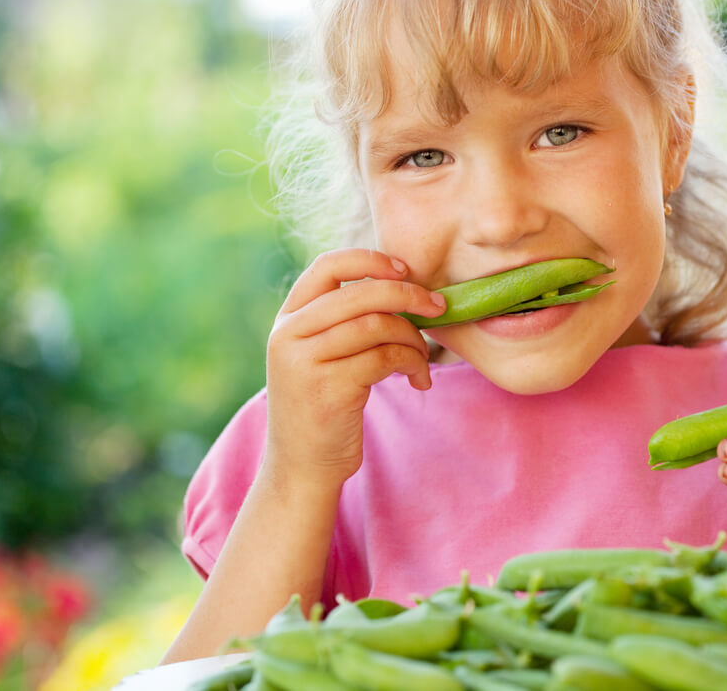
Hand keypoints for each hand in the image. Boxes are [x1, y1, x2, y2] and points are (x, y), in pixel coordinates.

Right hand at [264, 249, 446, 487]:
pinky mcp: (328, 388)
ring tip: (422, 359)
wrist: (301, 467)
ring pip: (378, 325)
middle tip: (438, 307)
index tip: (405, 270)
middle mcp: (289, 334)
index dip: (371, 260)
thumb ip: (342, 320)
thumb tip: (403, 284)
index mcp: (288, 318)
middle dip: (409, 295)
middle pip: (362, 293)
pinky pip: (386, 358)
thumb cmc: (323, 405)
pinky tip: (418, 381)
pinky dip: (412, 364)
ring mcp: (305, 361)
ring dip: (414, 339)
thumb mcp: (320, 355)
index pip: (327, 266)